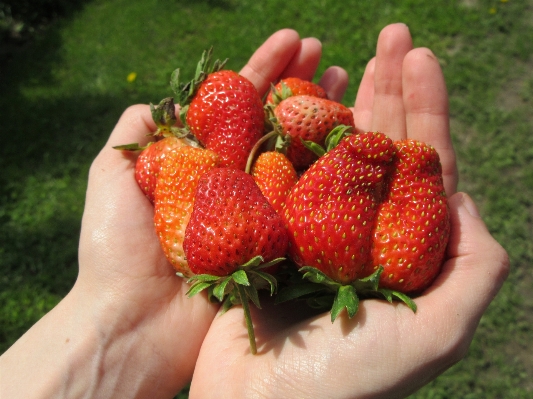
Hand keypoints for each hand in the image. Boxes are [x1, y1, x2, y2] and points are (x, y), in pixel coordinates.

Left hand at [0, 29, 334, 398]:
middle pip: (274, 122)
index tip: (291, 38)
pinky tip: (355, 139)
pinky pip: (308, 202)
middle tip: (325, 50)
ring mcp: (260, 210)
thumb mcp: (111, 175)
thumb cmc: (115, 249)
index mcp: (201, 160)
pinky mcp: (278, 242)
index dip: (264, 69)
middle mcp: (235, 180)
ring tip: (347, 78)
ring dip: (322, 117)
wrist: (133, 322)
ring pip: (298, 155)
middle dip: (299, 83)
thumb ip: (135, 133)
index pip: (237, 103)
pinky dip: (330, 171)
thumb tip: (159, 98)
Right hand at [188, 24, 508, 398]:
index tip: (421, 58)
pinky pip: (282, 173)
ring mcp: (313, 229)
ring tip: (349, 52)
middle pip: (383, 148)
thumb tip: (461, 196)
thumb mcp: (437, 334)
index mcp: (406, 251)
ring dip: (342, 99)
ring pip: (332, 153)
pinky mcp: (270, 231)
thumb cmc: (348, 381)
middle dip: (390, 89)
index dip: (428, 110)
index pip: (427, 167)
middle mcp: (363, 234)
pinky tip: (297, 97)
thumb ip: (474, 267)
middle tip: (392, 34)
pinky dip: (290, 134)